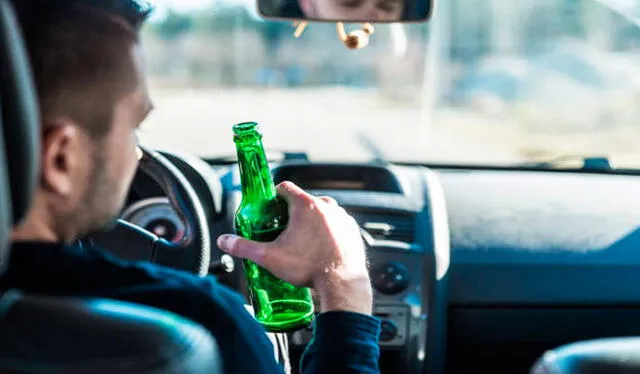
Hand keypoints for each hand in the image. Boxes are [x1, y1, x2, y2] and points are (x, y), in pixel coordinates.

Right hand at [217, 181, 371, 314]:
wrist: (342, 284)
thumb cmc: (309, 268)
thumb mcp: (270, 257)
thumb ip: (244, 247)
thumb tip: (225, 242)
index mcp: (305, 205)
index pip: (285, 187)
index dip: (274, 196)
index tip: (270, 208)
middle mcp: (327, 206)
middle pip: (303, 200)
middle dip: (292, 213)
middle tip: (283, 230)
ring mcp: (342, 217)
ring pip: (322, 212)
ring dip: (311, 221)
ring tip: (302, 242)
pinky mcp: (352, 230)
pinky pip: (336, 224)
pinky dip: (328, 231)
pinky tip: (320, 247)